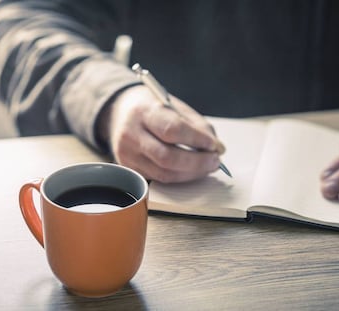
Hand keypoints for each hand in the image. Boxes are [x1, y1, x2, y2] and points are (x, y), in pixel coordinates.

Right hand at [99, 85, 224, 182]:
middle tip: (215, 160)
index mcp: (144, 111)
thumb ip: (198, 126)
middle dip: (197, 162)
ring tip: (207, 166)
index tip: (214, 145)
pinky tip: (191, 170)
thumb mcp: (176, 107)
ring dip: (191, 173)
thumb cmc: (153, 108)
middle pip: (167, 157)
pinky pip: (158, 178)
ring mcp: (127, 154)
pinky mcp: (129, 168)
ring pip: (163, 173)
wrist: (121, 112)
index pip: (172, 130)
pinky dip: (179, 176)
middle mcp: (131, 134)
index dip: (196, 140)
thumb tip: (218, 148)